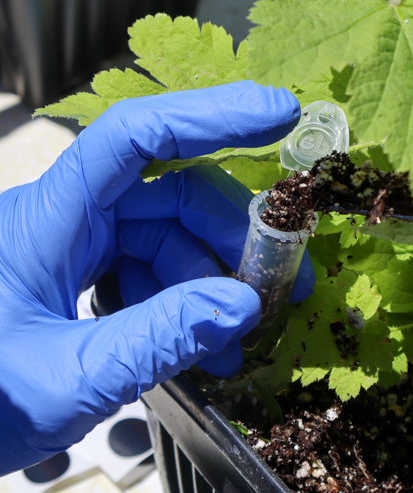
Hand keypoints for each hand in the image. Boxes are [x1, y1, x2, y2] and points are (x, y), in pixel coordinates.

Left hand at [0, 83, 313, 475]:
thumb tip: (242, 305)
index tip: (279, 115)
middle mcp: (62, 220)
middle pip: (169, 195)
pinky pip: (144, 272)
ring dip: (212, 282)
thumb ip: (158, 339)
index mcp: (48, 218)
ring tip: (239, 341)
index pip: (135, 138)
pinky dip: (181, 304)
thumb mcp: (68, 377)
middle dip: (234, 236)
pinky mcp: (72, 280)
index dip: (211, 117)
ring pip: (164, 238)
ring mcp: (67, 250)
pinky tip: (201, 349)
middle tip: (284, 285)